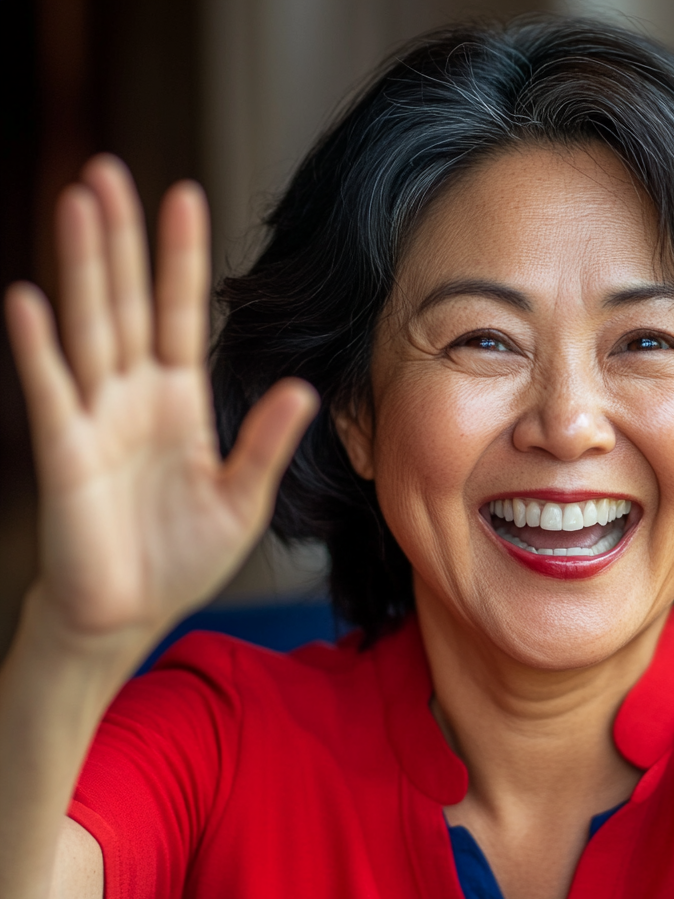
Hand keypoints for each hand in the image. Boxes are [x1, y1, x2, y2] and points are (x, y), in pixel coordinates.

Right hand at [4, 157, 317, 648]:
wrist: (130, 613)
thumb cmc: (182, 557)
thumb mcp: (240, 498)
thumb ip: (264, 442)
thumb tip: (304, 390)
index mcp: (181, 402)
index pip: (182, 315)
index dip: (182, 259)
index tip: (186, 194)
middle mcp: (135, 398)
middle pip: (127, 303)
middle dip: (121, 239)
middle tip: (111, 170)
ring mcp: (96, 418)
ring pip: (89, 328)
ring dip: (83, 267)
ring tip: (78, 202)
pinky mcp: (64, 453)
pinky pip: (50, 392)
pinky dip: (38, 350)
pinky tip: (29, 300)